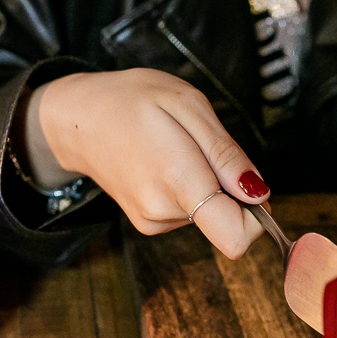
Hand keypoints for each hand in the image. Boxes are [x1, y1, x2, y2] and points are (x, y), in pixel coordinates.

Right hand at [28, 69, 268, 257]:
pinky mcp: (149, 222)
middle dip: (229, 187)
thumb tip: (259, 194)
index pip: (237, 237)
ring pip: (210, 214)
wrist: (77, 118)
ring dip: (207, 183)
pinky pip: (192, 212)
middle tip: (197, 148)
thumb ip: (226, 154)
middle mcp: (163, 211)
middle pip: (229, 221)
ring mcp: (153, 221)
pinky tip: (165, 162)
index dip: (256, 215)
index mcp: (179, 181)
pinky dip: (190, 188)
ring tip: (174, 149)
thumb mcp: (189, 105)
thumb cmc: (132, 101)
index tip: (245, 182)